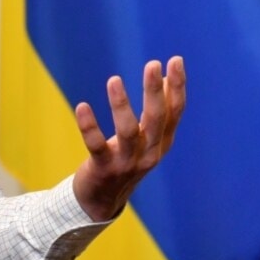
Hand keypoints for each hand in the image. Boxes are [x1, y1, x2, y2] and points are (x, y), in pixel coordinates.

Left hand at [71, 56, 185, 220]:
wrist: (102, 199)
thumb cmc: (125, 158)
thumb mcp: (146, 137)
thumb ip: (157, 111)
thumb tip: (165, 76)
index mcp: (161, 143)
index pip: (175, 112)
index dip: (177, 87)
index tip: (176, 60)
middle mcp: (149, 153)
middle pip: (156, 119)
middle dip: (155, 91)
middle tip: (152, 64)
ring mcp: (127, 162)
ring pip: (128, 132)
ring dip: (121, 105)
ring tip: (114, 80)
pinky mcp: (103, 168)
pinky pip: (96, 145)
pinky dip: (89, 126)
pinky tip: (82, 106)